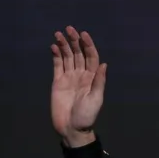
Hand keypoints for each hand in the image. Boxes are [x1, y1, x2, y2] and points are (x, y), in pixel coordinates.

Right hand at [51, 25, 105, 147]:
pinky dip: (56, 55)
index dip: (88, 45)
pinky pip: (57, 65)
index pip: (91, 57)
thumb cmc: (86, 116)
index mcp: (92, 78)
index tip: (83, 34)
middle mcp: (81, 75)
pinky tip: (54, 46)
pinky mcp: (58, 82)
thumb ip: (99, 82)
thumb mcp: (96, 99)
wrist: (71, 129)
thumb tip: (104, 64)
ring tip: (59, 34)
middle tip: (69, 29)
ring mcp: (69, 77)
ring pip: (67, 57)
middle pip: (78, 54)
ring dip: (64, 45)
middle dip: (74, 41)